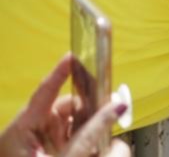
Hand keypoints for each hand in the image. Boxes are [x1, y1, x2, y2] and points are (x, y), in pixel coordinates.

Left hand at [0, 54, 129, 156]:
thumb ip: (93, 133)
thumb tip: (118, 107)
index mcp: (19, 133)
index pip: (43, 94)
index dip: (60, 73)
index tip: (76, 55)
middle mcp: (30, 138)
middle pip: (65, 110)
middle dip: (90, 110)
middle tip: (113, 110)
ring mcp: (43, 149)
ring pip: (76, 126)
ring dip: (95, 129)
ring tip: (106, 143)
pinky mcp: (58, 155)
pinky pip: (80, 141)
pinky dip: (93, 143)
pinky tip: (103, 149)